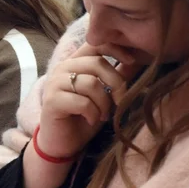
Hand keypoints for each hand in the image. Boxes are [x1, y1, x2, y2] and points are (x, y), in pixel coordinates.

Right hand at [36, 43, 136, 159]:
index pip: (95, 44)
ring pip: (91, 83)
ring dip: (104, 103)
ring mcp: (55, 83)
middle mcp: (62, 68)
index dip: (115, 49)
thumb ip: (115, 76)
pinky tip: (91, 120)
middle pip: (97, 63)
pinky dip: (93, 113)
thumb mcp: (104, 95)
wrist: (62, 144)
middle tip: (119, 102)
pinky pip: (82, 102)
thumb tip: (136, 60)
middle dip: (116, 83)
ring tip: (103, 115)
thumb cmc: (84, 118)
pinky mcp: (52, 101)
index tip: (132, 61)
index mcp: (74, 63)